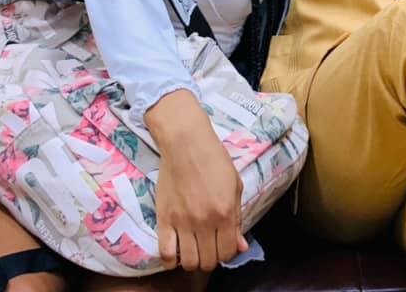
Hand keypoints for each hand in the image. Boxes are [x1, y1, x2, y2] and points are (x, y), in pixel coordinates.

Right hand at [146, 90, 247, 271]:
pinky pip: (165, 252)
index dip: (228, 253)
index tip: (224, 245)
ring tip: (195, 250)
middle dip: (211, 259)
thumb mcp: (235, 187)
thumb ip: (238, 219)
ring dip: (193, 261)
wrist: (186, 144)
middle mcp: (205, 221)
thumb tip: (241, 246)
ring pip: (189, 262)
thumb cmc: (214, 160)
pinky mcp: (164, 219)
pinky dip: (171, 259)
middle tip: (210, 247)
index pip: (228, 251)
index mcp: (226, 212)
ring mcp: (183, 222)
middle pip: (208, 261)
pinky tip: (177, 252)